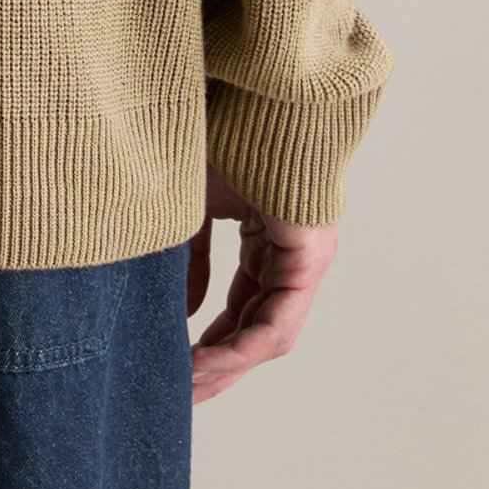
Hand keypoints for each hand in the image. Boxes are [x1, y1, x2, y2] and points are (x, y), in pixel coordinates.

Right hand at [184, 158, 336, 402]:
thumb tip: (180, 312)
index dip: (211, 343)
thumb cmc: (224, 134)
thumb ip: (191, 259)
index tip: (178, 368)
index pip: (243, 309)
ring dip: (227, 366)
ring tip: (189, 388)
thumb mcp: (195, 207)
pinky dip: (240, 348)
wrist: (254, 94)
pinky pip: (277, 321)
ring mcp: (307, 259)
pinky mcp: (310, 258)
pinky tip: (205, 363)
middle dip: (218, 366)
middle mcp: (294, 257)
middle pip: (256, 329)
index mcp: (269, 242)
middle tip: (182, 394)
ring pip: (268, 334)